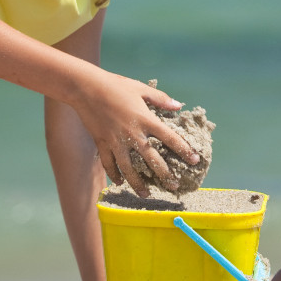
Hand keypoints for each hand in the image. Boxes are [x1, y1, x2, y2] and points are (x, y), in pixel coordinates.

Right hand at [71, 74, 199, 195]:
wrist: (86, 88)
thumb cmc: (115, 85)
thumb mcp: (140, 88)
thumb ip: (160, 99)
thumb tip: (178, 106)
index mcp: (145, 119)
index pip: (169, 138)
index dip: (184, 150)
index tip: (194, 160)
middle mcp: (132, 134)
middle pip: (152, 160)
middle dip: (164, 175)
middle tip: (174, 186)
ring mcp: (116, 141)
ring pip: (129, 168)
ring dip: (138, 183)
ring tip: (146, 194)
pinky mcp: (102, 143)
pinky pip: (109, 164)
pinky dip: (114, 175)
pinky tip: (120, 182)